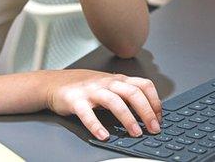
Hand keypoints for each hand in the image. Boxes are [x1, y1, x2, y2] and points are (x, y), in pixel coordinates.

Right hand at [46, 69, 162, 140]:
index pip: (144, 85)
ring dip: (127, 118)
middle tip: (154, 129)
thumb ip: (126, 94)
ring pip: (114, 101)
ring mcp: (91, 91)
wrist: (55, 83)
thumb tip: (149, 113)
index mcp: (118, 80)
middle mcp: (107, 83)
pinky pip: (87, 113)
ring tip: (135, 133)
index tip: (159, 118)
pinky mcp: (76, 100)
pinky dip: (96, 125)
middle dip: (146, 112)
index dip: (155, 101)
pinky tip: (104, 135)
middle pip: (133, 93)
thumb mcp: (110, 85)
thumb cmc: (86, 87)